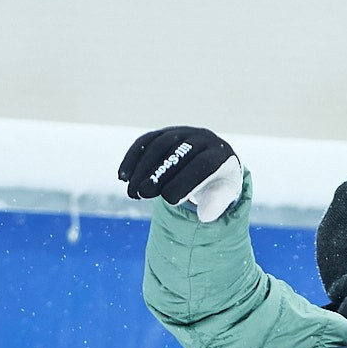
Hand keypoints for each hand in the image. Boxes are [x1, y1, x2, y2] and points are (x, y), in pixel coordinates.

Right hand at [117, 126, 241, 220]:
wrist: (214, 163)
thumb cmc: (218, 184)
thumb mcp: (223, 195)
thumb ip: (216, 204)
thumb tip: (203, 215)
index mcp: (220, 153)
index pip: (203, 164)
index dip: (185, 181)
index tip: (168, 200)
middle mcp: (202, 137)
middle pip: (178, 152)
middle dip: (158, 173)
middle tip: (142, 194)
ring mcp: (182, 132)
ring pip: (159, 145)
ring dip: (142, 168)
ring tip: (132, 192)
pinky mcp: (164, 133)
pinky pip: (145, 141)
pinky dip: (132, 158)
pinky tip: (123, 177)